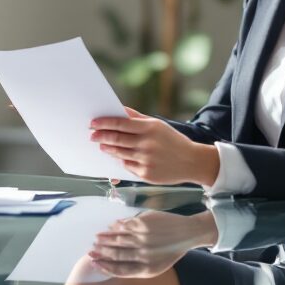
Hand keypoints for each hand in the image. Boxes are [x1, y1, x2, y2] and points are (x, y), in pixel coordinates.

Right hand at [87, 211, 218, 278]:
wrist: (188, 233)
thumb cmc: (170, 250)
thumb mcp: (156, 264)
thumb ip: (136, 265)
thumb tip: (113, 261)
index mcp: (148, 269)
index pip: (120, 270)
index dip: (105, 267)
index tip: (94, 263)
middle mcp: (144, 255)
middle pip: (117, 255)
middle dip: (101, 253)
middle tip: (91, 250)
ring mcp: (144, 238)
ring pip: (118, 239)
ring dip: (105, 238)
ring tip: (97, 237)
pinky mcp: (144, 224)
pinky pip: (125, 225)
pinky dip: (116, 226)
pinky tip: (111, 226)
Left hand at [90, 107, 219, 184]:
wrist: (192, 162)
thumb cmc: (172, 141)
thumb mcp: (158, 125)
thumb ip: (137, 117)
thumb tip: (119, 109)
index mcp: (150, 128)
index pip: (120, 124)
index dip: (104, 123)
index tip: (93, 123)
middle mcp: (147, 144)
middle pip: (117, 139)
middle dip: (101, 136)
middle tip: (92, 135)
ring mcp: (146, 160)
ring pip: (119, 154)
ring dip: (107, 149)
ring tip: (102, 145)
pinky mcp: (146, 174)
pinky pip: (127, 166)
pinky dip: (121, 161)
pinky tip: (118, 157)